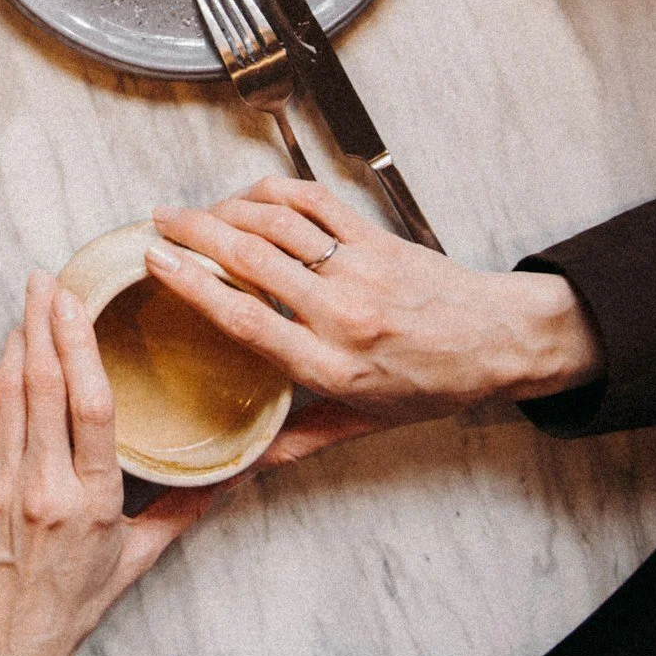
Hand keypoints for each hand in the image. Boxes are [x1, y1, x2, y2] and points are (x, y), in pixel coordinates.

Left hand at [0, 272, 224, 655]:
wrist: (3, 649)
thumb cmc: (69, 604)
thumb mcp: (138, 560)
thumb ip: (183, 511)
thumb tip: (234, 474)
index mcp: (95, 500)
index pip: (93, 405)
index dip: (82, 344)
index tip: (76, 302)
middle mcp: (47, 487)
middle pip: (44, 383)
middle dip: (43, 321)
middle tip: (44, 280)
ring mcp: (0, 486)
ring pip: (5, 393)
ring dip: (13, 342)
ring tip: (26, 310)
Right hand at [149, 178, 600, 425]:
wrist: (501, 341)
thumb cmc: (434, 384)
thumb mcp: (367, 424)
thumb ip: (302, 439)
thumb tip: (248, 463)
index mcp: (331, 366)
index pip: (246, 319)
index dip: (192, 287)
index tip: (155, 262)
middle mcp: (342, 314)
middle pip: (251, 259)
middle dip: (195, 234)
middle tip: (158, 224)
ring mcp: (361, 269)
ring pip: (278, 223)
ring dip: (227, 208)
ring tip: (195, 212)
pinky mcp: (377, 238)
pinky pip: (315, 202)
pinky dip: (274, 191)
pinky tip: (248, 196)